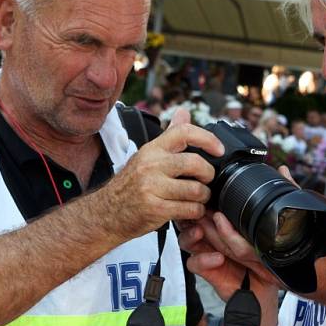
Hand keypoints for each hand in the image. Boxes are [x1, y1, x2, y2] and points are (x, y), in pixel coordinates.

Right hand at [90, 108, 223, 245]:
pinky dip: (196, 211)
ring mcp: (152, 187)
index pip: (183, 132)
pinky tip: (191, 211)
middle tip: (207, 180)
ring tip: (199, 198)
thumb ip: (169, 136)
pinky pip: (189, 209)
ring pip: (196, 189)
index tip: (219, 149)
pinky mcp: (155, 209)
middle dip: (209, 174)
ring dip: (204, 197)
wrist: (106, 213)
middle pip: (195, 163)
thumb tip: (184, 112)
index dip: (207, 139)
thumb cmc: (130, 185)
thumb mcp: (146, 156)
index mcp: (152, 149)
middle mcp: (151, 165)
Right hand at [180, 210, 280, 325]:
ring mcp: (207, 254)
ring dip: (192, 234)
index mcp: (226, 226)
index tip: (205, 200)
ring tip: (200, 232)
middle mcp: (214, 238)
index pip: (207, 210)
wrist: (264, 292)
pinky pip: (194, 263)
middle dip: (193, 216)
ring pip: (187, 240)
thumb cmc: (265, 265)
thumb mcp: (262, 242)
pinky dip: (203, 259)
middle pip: (191, 222)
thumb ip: (250, 230)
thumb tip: (252, 207)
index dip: (202, 204)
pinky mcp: (206, 271)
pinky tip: (217, 259)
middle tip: (200, 213)